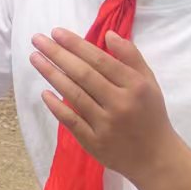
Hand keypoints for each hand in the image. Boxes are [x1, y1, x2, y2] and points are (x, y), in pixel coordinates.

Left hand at [30, 29, 176, 183]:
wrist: (155, 157)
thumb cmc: (149, 113)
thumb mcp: (149, 82)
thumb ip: (131, 57)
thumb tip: (109, 34)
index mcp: (135, 86)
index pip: (100, 60)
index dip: (76, 45)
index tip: (56, 32)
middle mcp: (120, 104)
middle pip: (83, 75)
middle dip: (57, 55)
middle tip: (37, 40)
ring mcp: (105, 124)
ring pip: (74, 95)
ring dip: (52, 75)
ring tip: (35, 59)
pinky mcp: (94, 142)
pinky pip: (71, 121)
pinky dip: (57, 106)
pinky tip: (44, 93)